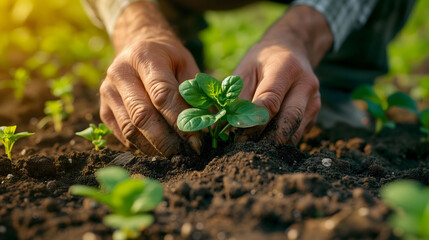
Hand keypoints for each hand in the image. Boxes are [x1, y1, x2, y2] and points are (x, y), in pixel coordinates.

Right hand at [99, 2, 201, 155]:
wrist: (137, 46)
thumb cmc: (168, 58)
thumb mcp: (186, 64)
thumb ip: (195, 91)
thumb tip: (208, 124)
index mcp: (144, 57)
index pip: (162, 94)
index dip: (180, 120)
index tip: (197, 139)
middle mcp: (120, 73)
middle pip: (142, 115)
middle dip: (167, 140)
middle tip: (187, 153)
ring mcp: (108, 92)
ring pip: (130, 129)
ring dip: (154, 147)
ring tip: (175, 155)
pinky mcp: (103, 109)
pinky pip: (122, 135)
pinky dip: (142, 147)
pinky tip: (159, 149)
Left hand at [233, 5, 332, 144]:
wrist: (292, 50)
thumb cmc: (263, 61)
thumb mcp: (245, 68)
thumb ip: (235, 95)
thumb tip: (223, 123)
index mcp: (287, 68)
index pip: (271, 100)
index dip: (253, 121)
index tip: (237, 135)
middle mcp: (306, 84)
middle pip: (288, 119)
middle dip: (266, 139)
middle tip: (245, 151)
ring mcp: (314, 100)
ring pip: (295, 131)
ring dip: (274, 144)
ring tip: (252, 152)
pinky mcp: (314, 114)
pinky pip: (298, 134)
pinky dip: (281, 142)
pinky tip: (265, 146)